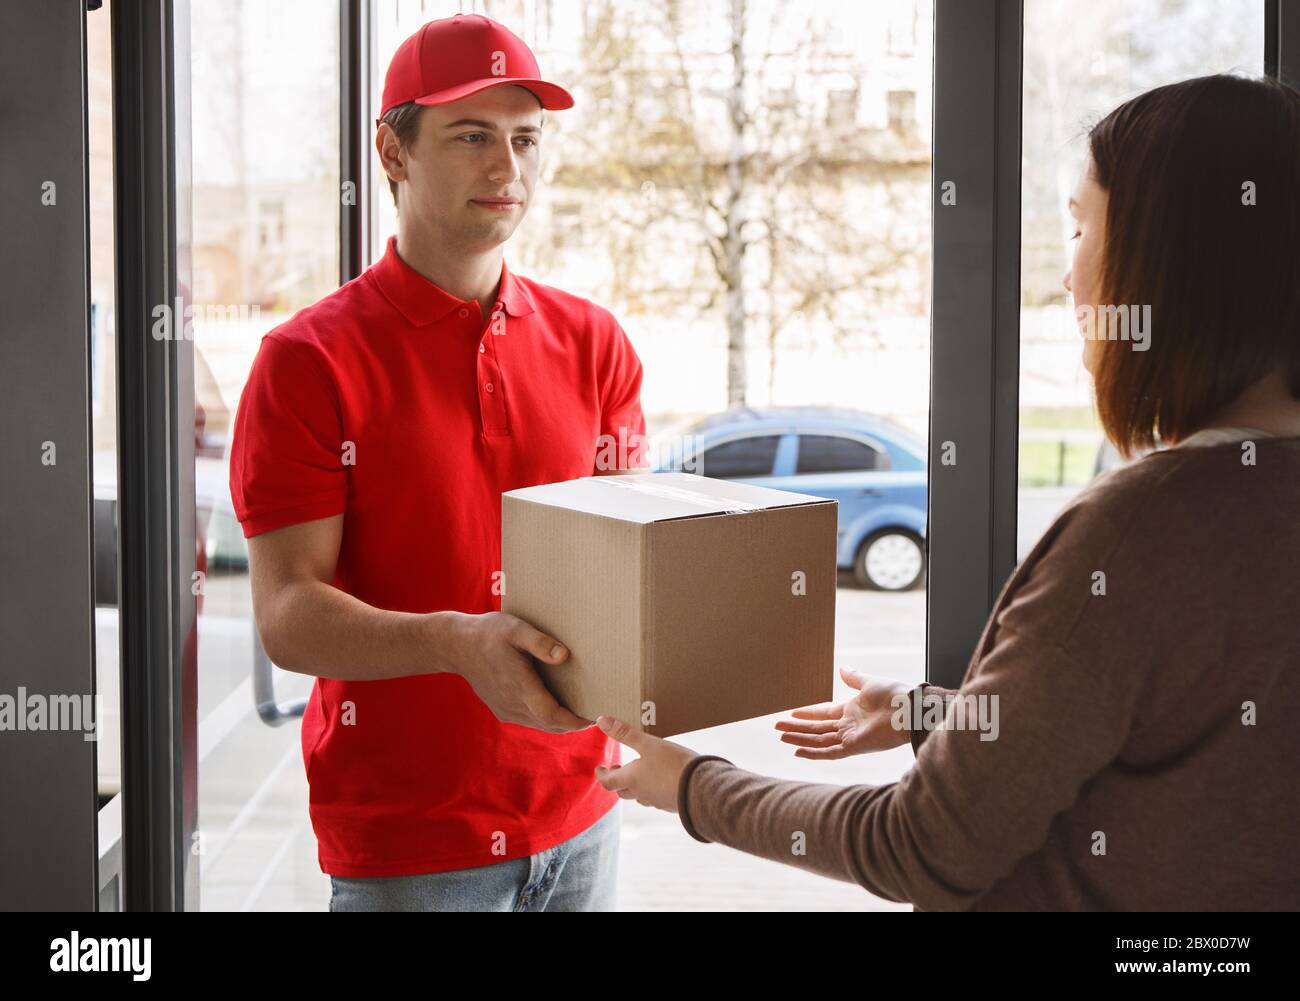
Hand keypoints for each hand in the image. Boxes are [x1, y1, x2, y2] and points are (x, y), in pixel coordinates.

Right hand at [446, 611, 590, 733]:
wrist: (456, 646)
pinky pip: (529, 719)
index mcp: (521, 687)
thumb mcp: (515, 629)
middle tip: (596, 712)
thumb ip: (540, 643)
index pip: (553, 716)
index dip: (575, 721)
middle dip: (574, 722)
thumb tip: (564, 655)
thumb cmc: (489, 633)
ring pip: (540, 724)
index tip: (595, 717)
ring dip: (560, 721)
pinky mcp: (501, 709)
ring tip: (581, 708)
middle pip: (551, 724)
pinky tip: (555, 702)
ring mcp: (506, 709)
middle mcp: (514, 704)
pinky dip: (546, 717)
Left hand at [593, 716, 696, 812]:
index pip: (608, 782)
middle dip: (617, 780)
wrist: (701, 789)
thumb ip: (626, 733)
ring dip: (634, 787)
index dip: (602, 775)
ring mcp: (657, 801)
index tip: (599, 769)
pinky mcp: (671, 804)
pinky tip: (660, 783)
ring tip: (639, 775)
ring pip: (639, 797)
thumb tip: (601, 720)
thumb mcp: (649, 744)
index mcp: (632, 779)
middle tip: (617, 769)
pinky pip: (656, 799)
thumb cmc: (673, 764)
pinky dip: (652, 790)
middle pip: (622, 791)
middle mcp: (641, 793)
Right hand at [775, 666, 911, 759]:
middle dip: (797, 728)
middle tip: (777, 727)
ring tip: (781, 737)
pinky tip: (797, 752)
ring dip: (800, 739)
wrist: (910, 708)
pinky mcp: (854, 748)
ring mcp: (850, 738)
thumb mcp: (869, 682)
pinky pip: (830, 753)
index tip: (791, 712)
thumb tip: (842, 667)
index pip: (823, 714)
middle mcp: (848, 726)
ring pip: (819, 740)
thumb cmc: (895, 694)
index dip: (807, 714)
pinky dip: (813, 753)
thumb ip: (853, 678)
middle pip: (817, 729)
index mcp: (851, 711)